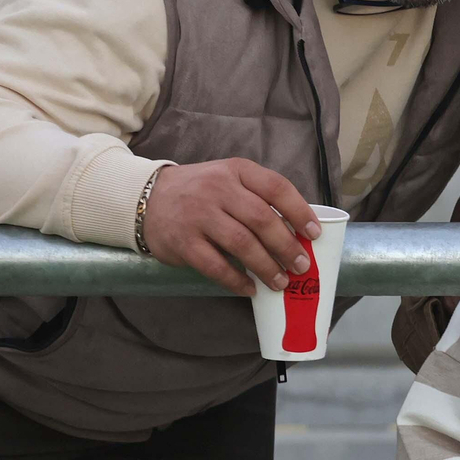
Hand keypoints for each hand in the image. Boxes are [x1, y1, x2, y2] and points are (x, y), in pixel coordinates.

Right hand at [141, 158, 320, 297]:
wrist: (145, 197)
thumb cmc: (200, 191)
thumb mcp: (229, 179)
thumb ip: (257, 197)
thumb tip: (296, 231)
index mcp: (237, 171)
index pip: (276, 187)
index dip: (300, 212)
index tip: (314, 234)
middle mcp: (218, 189)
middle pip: (262, 219)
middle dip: (287, 246)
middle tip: (301, 266)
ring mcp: (199, 215)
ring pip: (242, 244)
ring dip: (267, 266)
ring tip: (281, 281)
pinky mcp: (183, 241)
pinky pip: (215, 265)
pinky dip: (236, 280)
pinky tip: (250, 289)